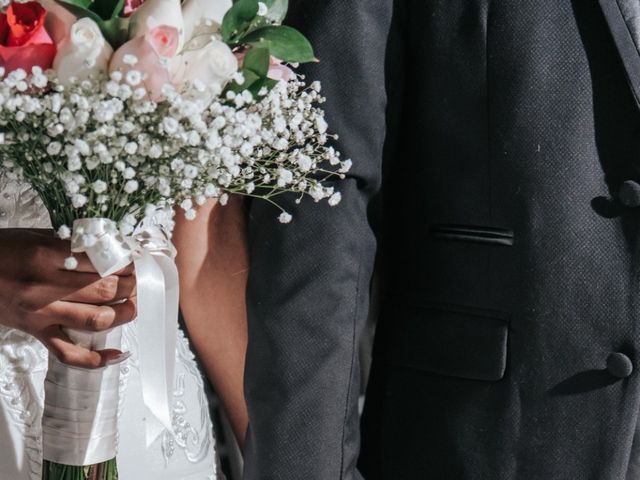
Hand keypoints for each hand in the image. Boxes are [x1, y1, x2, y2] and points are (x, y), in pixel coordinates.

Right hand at [0, 229, 136, 368]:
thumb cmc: (1, 251)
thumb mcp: (34, 235)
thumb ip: (70, 242)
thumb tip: (109, 245)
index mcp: (46, 256)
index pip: (101, 260)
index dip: (124, 260)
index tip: (133, 259)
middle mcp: (45, 286)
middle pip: (105, 289)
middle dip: (130, 285)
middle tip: (137, 279)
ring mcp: (41, 313)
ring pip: (97, 319)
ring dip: (125, 313)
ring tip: (133, 304)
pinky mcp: (35, 332)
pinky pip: (69, 353)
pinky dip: (96, 359)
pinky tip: (118, 354)